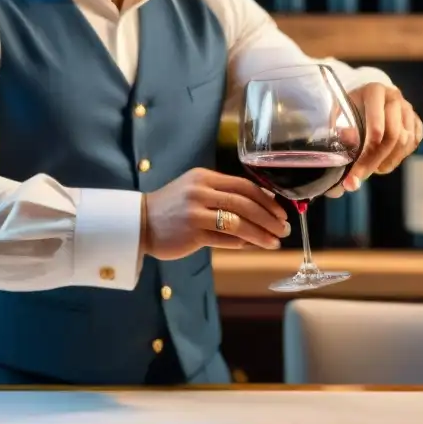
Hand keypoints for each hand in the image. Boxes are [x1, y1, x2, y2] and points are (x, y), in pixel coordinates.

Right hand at [140, 168, 289, 259]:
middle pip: (245, 204)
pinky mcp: (191, 234)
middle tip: (283, 229)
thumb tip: (263, 202)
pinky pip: (225, 239)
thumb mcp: (196, 190)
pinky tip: (252, 246)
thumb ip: (225, 193)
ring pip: (238, 223)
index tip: (281, 212)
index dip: (267, 200)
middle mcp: (200, 191)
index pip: (244, 186)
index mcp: (205, 177)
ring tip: (274, 242)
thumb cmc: (172, 207)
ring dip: (260, 234)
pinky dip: (242, 243)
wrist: (139, 222)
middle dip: (269, 218)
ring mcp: (195, 212)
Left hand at [325, 83, 422, 197]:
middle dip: (377, 157)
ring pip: (406, 141)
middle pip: (394, 133)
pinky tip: (384, 164)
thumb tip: (346, 138)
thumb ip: (340, 125)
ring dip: (388, 161)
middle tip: (361, 175)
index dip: (375, 129)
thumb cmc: (351, 107)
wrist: (368, 99)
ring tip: (372, 170)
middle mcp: (395, 98)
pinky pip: (413, 144)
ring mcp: (408, 110)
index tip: (368, 147)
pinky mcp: (416, 122)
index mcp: (374, 91)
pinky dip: (399, 158)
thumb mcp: (341, 112)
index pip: (378, 111)